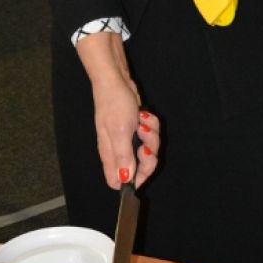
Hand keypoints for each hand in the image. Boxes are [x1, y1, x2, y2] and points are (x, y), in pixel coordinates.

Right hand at [75, 32, 159, 189]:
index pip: (118, 181)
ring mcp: (128, 139)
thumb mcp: (120, 132)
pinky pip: (150, 135)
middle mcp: (119, 150)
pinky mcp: (136, 128)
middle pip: (139, 168)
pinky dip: (151, 125)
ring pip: (148, 150)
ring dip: (151, 136)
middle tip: (146, 146)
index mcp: (110, 155)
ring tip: (142, 122)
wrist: (116, 80)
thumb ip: (123, 157)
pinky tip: (144, 115)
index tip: (142, 169)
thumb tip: (124, 180)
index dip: (133, 180)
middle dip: (148, 156)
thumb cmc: (114, 104)